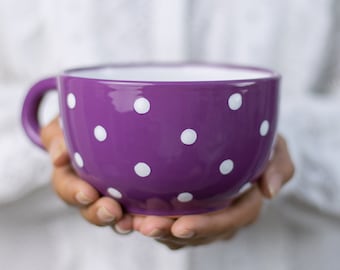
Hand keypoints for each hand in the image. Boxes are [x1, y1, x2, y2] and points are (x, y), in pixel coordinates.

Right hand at [41, 118, 133, 232]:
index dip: (74, 194)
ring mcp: (114, 194)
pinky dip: (142, 215)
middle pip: (90, 209)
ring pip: (114, 215)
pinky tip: (150, 216)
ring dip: (120, 221)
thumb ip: (58, 136)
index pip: (67, 188)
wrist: (116, 114)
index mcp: (71, 173)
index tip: (88, 193)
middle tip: (111, 210)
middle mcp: (92, 189)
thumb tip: (58, 158)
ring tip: (130, 220)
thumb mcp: (66, 122)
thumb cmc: (85, 119)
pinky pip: (138, 210)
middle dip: (98, 213)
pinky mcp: (136, 194)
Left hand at [132, 135, 294, 248]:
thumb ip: (279, 165)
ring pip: (181, 233)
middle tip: (146, 226)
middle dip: (172, 232)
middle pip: (200, 232)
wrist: (242, 143)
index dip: (207, 226)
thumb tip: (269, 190)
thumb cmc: (259, 145)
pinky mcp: (188, 209)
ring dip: (158, 230)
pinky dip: (151, 219)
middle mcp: (224, 216)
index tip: (180, 226)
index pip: (230, 220)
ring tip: (131, 222)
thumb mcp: (276, 148)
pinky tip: (131, 213)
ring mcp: (205, 216)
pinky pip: (169, 222)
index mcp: (246, 204)